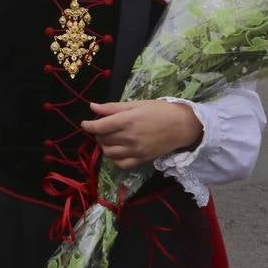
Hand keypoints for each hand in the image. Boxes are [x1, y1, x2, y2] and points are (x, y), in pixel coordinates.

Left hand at [81, 101, 201, 169]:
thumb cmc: (159, 111)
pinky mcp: (142, 159)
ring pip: (109, 153)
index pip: (99, 127)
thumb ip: (113, 107)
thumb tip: (92, 107)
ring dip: (104, 146)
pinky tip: (117, 150)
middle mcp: (130, 137)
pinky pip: (121, 164)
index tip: (85, 124)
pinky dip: (114, 159)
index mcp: (127, 121)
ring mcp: (136, 150)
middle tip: (102, 128)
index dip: (88, 126)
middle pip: (103, 139)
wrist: (182, 126)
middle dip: (98, 133)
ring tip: (109, 139)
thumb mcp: (136, 104)